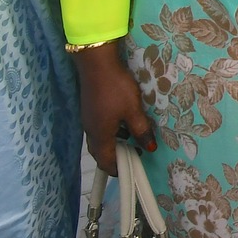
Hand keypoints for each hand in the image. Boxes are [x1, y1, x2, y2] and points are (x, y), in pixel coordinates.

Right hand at [74, 43, 154, 174]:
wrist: (97, 65)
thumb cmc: (116, 89)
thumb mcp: (133, 110)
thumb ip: (141, 130)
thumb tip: (149, 149)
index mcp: (100, 135)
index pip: (105, 160)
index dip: (116, 169)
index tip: (129, 172)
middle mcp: (91, 130)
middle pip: (100, 152)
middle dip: (114, 158)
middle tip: (133, 158)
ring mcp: (89, 119)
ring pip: (100, 139)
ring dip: (114, 143)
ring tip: (133, 142)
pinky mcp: (91, 109)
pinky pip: (100, 128)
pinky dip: (112, 132)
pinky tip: (124, 123)